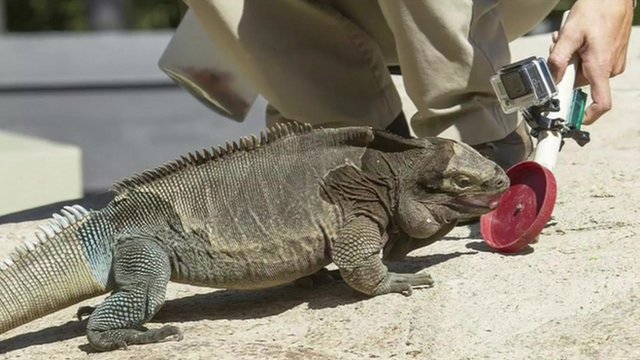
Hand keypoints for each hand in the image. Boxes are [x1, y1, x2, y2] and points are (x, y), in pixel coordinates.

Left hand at [548, 0, 633, 124]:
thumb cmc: (596, 10)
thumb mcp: (570, 34)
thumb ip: (558, 59)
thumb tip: (550, 80)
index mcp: (600, 67)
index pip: (601, 103)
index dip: (588, 115)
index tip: (574, 119)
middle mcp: (610, 69)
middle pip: (580, 83)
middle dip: (565, 71)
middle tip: (557, 50)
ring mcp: (613, 62)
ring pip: (583, 72)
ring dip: (571, 60)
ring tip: (567, 39)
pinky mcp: (613, 56)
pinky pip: (591, 63)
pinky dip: (580, 54)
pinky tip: (577, 39)